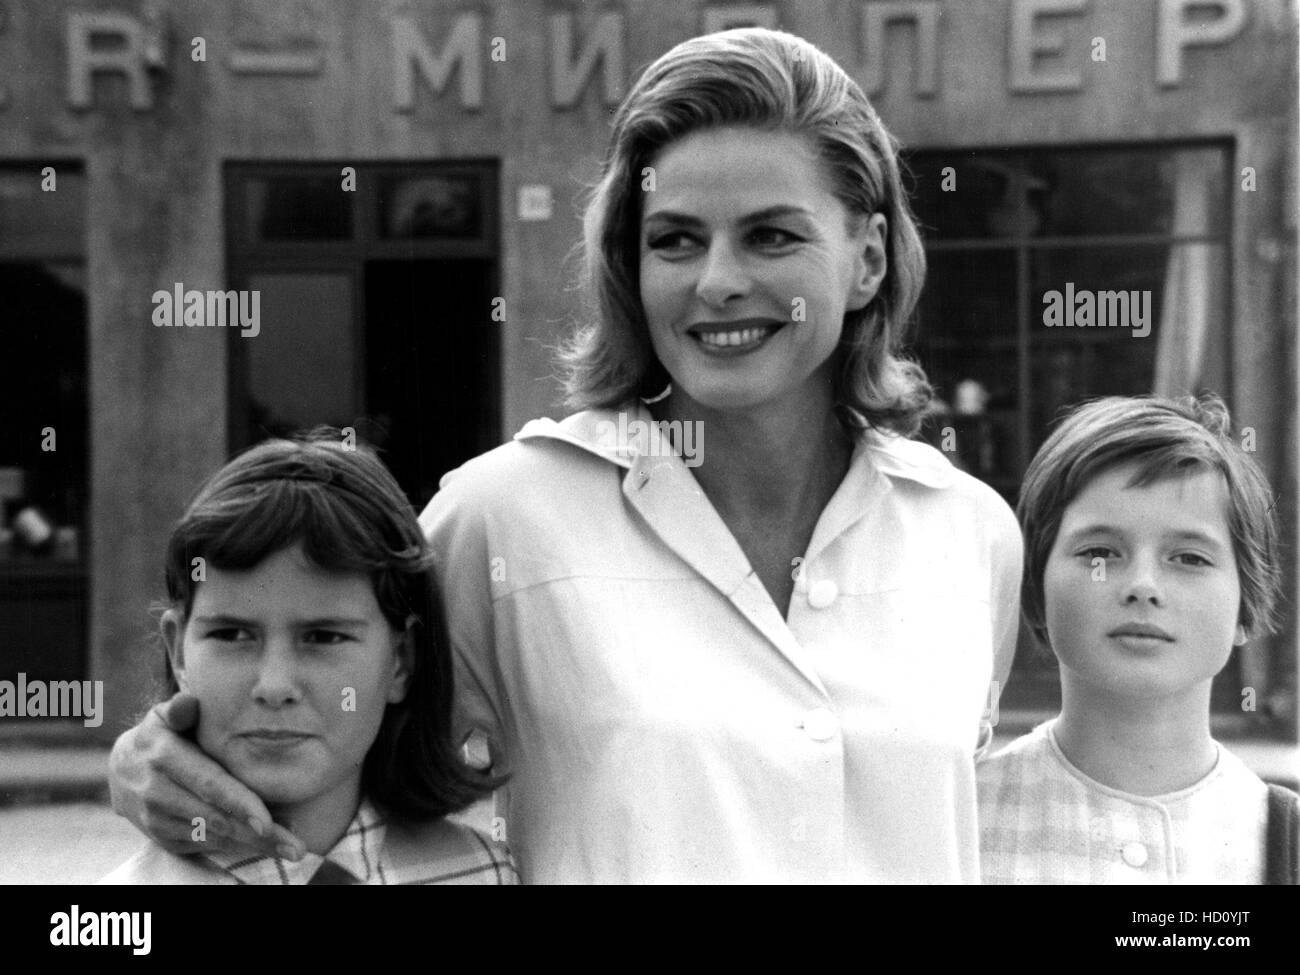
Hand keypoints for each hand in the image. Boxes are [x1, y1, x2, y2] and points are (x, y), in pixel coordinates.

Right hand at [108, 693, 305, 859]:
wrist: (121, 768)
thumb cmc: (161, 734)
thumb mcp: (165, 715)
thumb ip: (181, 709)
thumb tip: (188, 701)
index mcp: (163, 755)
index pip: (208, 784)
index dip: (239, 804)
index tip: (267, 823)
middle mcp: (155, 791)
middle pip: (215, 817)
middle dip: (257, 836)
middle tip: (295, 847)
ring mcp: (155, 819)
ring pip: (211, 837)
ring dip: (251, 846)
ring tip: (288, 849)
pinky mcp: (159, 837)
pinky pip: (201, 846)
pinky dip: (233, 847)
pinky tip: (262, 846)